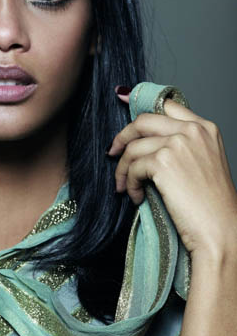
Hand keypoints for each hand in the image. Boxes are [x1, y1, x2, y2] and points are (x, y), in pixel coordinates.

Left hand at [107, 87, 236, 261]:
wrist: (221, 231)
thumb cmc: (212, 205)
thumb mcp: (203, 162)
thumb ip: (182, 144)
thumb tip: (146, 139)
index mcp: (205, 128)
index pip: (167, 105)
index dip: (140, 105)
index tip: (123, 103)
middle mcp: (193, 130)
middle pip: (143, 121)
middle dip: (123, 136)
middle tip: (113, 152)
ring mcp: (178, 144)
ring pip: (133, 148)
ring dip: (124, 169)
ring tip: (126, 186)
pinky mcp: (163, 162)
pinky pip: (133, 167)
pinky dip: (130, 184)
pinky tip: (137, 197)